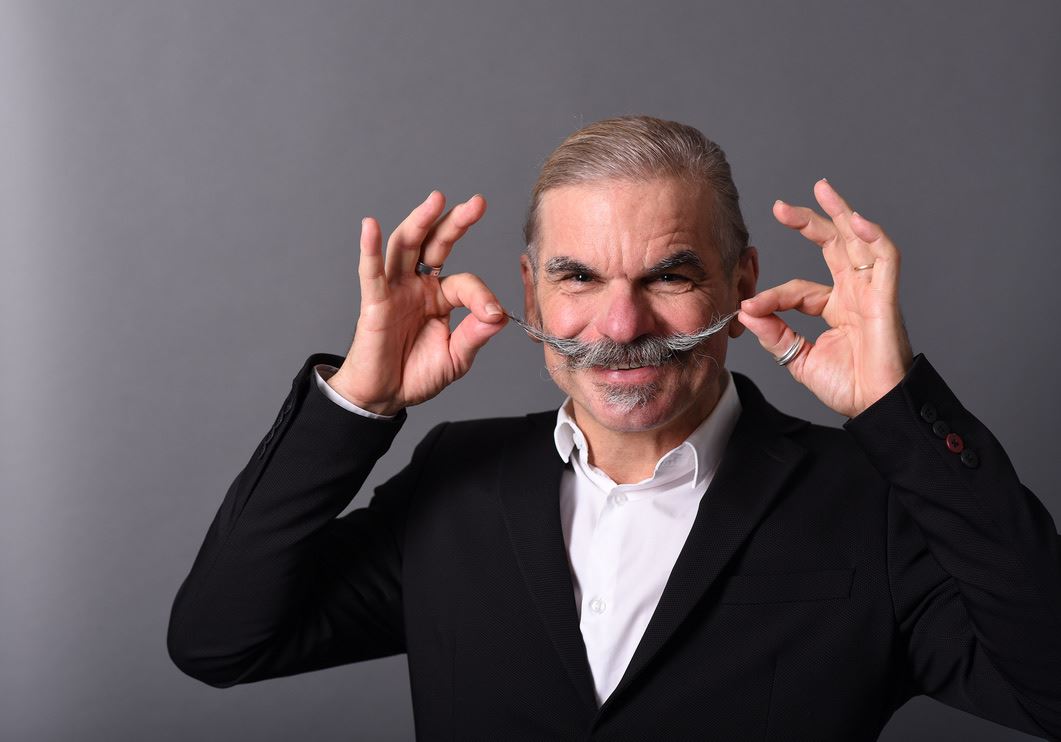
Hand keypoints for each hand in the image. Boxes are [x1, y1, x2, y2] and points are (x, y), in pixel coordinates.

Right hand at [327, 191, 506, 415]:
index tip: (493, 314)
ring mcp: (395, 291)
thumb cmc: (416, 374)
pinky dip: (369, 249)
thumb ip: (474, 335)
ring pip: (405, 247)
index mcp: (440, 297)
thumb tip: (499, 315)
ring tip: (436, 200)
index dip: (481, 296)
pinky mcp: (374, 303)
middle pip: (435, 244)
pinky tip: (369, 226)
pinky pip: (371, 273)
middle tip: (477, 203)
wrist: (385, 396)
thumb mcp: (456, 358)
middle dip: (455, 222)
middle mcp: (417, 286)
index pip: (465, 283)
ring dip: (420, 222)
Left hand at [738, 179, 913, 417]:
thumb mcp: (798, 358)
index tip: (750, 306)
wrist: (874, 407)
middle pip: (834, 246)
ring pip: (860, 241)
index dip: (774, 294)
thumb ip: (774, 334)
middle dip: (810, 221)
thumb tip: (747, 312)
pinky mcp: (887, 298)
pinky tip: (854, 220)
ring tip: (823, 190)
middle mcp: (856, 294)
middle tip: (780, 206)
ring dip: (841, 214)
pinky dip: (873, 237)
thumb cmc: (848, 387)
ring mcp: (873, 293)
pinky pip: (885, 259)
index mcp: (837, 308)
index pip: (800, 289)